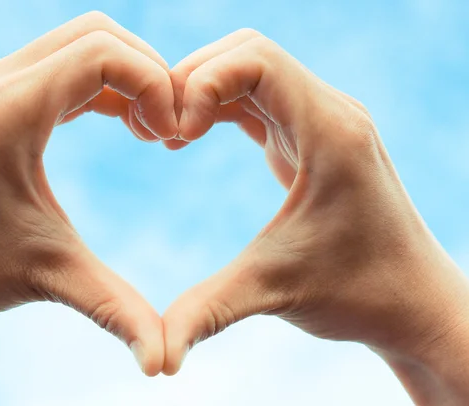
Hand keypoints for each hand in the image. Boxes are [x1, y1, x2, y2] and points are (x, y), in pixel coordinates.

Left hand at [0, 12, 177, 375]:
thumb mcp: (48, 278)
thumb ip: (114, 310)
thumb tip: (163, 366)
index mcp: (11, 112)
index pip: (103, 53)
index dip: (155, 85)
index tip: (171, 136)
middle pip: (98, 33)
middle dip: (149, 72)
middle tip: (168, 128)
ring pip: (81, 41)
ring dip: (127, 75)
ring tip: (150, 130)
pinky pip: (62, 64)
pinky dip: (103, 84)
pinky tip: (123, 124)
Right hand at [162, 29, 468, 402]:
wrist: (414, 303)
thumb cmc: (360, 294)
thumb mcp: (274, 292)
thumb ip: (208, 313)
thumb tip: (156, 363)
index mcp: (329, 131)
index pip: (256, 59)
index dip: (202, 82)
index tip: (174, 133)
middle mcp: (330, 112)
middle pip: (248, 51)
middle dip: (194, 78)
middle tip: (160, 126)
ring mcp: (323, 122)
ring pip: (251, 70)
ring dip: (204, 90)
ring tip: (170, 134)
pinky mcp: (313, 138)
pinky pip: (259, 98)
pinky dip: (219, 106)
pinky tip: (191, 137)